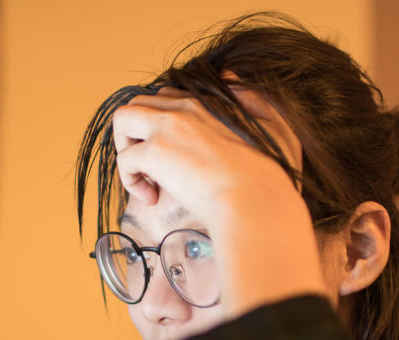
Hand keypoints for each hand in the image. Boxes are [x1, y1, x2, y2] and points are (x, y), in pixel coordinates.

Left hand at [110, 83, 327, 315]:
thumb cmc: (271, 177)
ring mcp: (168, 126)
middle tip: (153, 166)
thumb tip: (232, 78)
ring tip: (146, 178)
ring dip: (126, 147)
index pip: (169, 98)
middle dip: (137, 132)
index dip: (164, 126)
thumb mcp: (276, 127)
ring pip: (122, 120)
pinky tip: (152, 198)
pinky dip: (131, 180)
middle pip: (140, 102)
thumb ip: (255, 99)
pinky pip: (124, 159)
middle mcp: (186, 107)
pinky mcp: (156, 152)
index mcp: (210, 101)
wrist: (258, 202)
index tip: (177, 156)